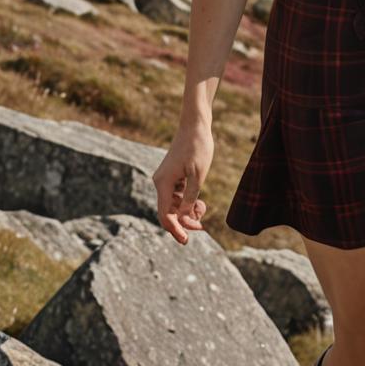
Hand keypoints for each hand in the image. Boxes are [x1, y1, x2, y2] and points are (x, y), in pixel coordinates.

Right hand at [153, 121, 213, 244]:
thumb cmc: (198, 147)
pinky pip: (178, 195)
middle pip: (169, 212)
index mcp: (163, 184)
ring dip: (188, 211)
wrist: (195, 124)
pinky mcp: (173, 175)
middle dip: (184, 221)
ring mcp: (166, 179)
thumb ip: (191, 197)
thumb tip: (184, 218)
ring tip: (204, 209)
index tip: (186, 241)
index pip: (165, 215)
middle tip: (202, 227)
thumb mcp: (198, 174)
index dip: (175, 230)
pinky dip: (188, 201)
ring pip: (174, 204)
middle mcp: (161, 183)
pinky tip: (200, 203)